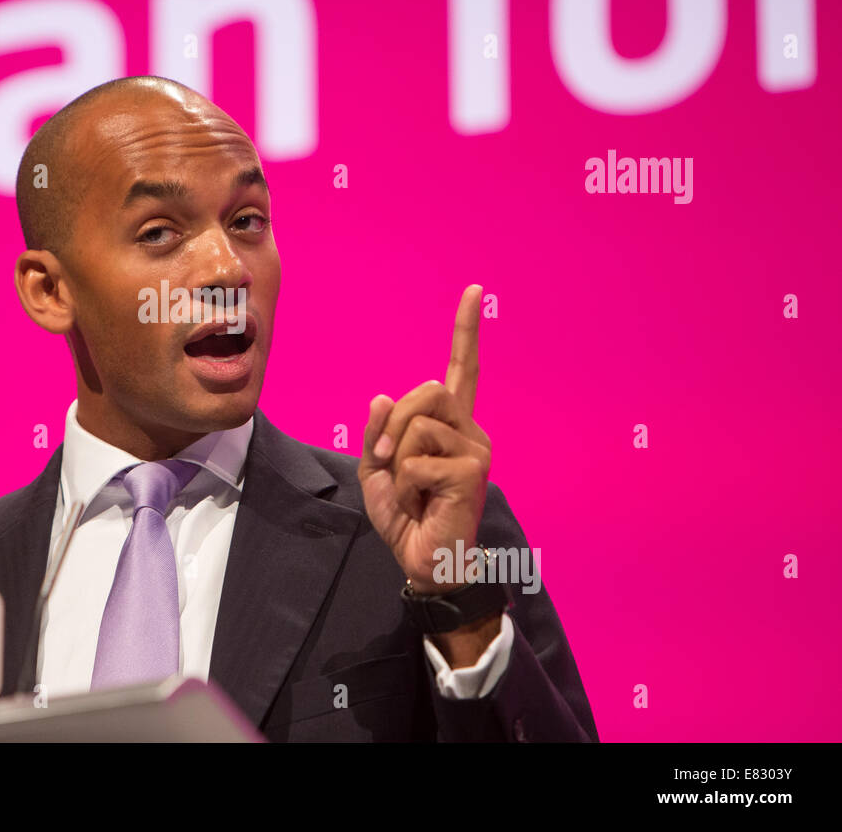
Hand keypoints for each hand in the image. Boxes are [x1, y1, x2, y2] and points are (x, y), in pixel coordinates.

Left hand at [358, 285, 491, 595]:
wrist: (422, 562)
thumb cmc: (405, 517)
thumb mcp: (378, 469)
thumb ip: (378, 432)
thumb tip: (382, 396)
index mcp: (450, 426)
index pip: (460, 370)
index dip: (465, 331)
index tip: (472, 291)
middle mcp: (470, 431)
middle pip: (425, 391)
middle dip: (394, 423)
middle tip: (389, 462)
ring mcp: (476, 449)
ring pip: (418, 423)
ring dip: (398, 457)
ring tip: (411, 488)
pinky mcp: (473, 471)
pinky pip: (418, 457)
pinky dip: (406, 482)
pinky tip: (423, 502)